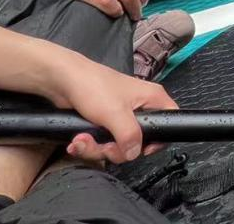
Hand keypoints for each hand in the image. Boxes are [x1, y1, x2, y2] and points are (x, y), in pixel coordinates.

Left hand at [46, 54, 177, 162]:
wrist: (63, 80)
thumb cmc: (94, 87)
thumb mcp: (115, 113)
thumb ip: (130, 136)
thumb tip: (134, 153)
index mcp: (151, 99)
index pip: (170, 121)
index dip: (159, 140)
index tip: (141, 150)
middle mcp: (139, 109)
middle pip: (138, 142)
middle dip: (115, 150)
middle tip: (103, 146)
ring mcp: (120, 117)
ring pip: (117, 145)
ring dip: (96, 149)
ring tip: (80, 141)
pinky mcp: (104, 123)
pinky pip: (102, 143)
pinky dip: (89, 146)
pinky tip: (77, 142)